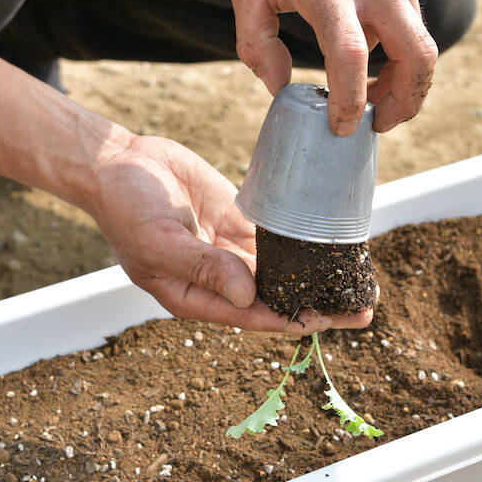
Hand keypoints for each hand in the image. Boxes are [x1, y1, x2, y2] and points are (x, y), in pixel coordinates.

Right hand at [90, 135, 372, 333]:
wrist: (116, 162)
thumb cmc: (127, 208)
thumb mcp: (159, 242)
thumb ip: (202, 267)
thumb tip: (247, 294)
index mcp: (195, 296)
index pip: (253, 315)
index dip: (293, 319)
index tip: (331, 319)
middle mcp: (218, 279)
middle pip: (276, 298)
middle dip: (318, 304)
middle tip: (365, 307)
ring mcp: (228, 249)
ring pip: (281, 269)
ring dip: (316, 275)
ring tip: (359, 278)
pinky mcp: (236, 219)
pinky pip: (274, 235)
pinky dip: (302, 241)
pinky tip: (331, 242)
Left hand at [232, 0, 437, 134]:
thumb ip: (256, 44)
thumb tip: (279, 89)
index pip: (350, 57)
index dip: (351, 101)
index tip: (342, 126)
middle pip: (417, 56)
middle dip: (406, 102)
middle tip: (378, 123)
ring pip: (420, 40)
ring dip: (402, 78)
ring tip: (369, 94)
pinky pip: (410, 16)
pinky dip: (395, 44)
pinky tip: (365, 45)